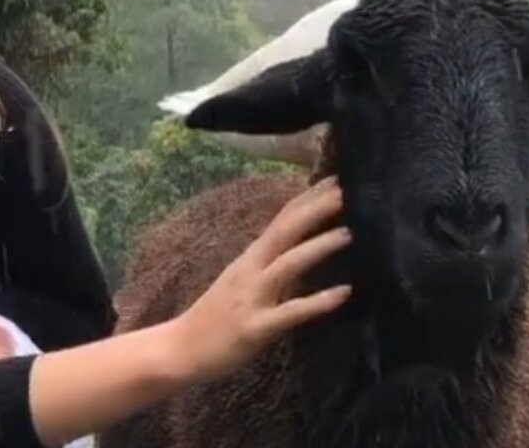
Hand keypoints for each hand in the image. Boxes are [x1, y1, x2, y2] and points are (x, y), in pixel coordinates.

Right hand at [170, 176, 351, 381]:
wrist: (179, 350)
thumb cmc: (213, 318)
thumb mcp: (241, 282)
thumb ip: (268, 265)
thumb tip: (299, 249)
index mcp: (249, 259)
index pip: (282, 219)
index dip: (308, 198)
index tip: (336, 179)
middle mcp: (250, 271)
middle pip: (286, 231)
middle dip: (317, 209)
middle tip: (348, 189)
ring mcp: (252, 298)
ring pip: (289, 264)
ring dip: (319, 246)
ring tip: (349, 233)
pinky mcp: (256, 328)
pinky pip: (292, 312)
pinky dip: (318, 301)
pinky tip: (344, 293)